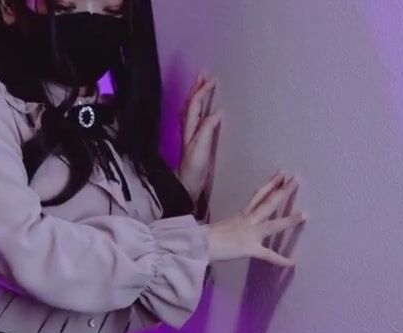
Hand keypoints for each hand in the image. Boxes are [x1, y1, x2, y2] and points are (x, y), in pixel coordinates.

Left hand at [177, 72, 221, 218]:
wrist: (186, 187)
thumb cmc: (193, 172)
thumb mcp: (201, 150)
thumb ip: (206, 131)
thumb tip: (216, 114)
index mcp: (190, 130)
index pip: (195, 106)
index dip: (202, 92)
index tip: (212, 80)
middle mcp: (188, 131)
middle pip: (191, 104)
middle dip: (197, 88)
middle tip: (204, 74)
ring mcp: (190, 136)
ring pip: (191, 110)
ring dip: (196, 96)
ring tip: (203, 84)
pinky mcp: (195, 143)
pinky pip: (195, 120)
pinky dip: (198, 109)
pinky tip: (203, 110)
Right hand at [207, 172, 306, 265]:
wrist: (198, 244)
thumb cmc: (204, 237)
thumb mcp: (221, 227)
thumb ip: (231, 226)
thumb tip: (232, 229)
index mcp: (241, 216)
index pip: (258, 196)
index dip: (271, 184)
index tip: (281, 174)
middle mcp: (247, 221)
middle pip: (267, 203)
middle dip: (282, 191)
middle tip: (295, 178)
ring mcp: (249, 234)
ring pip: (272, 225)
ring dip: (288, 220)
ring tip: (305, 214)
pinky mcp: (248, 249)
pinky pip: (267, 255)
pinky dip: (280, 260)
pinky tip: (293, 262)